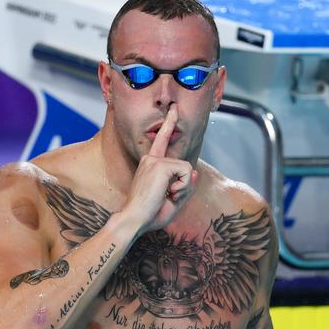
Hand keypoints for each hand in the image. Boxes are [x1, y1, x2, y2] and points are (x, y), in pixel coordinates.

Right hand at [122, 104, 197, 234]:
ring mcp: (154, 161)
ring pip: (187, 169)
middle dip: (184, 186)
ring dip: (183, 188)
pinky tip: (169, 193)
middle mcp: (150, 159)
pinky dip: (183, 186)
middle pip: (184, 165)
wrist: (134, 220)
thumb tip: (195, 172)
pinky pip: (187, 172)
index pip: (161, 140)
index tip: (174, 108)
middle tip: (169, 196)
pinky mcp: (160, 165)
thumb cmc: (149, 215)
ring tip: (168, 197)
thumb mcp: (172, 202)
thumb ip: (185, 187)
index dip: (169, 124)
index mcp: (150, 165)